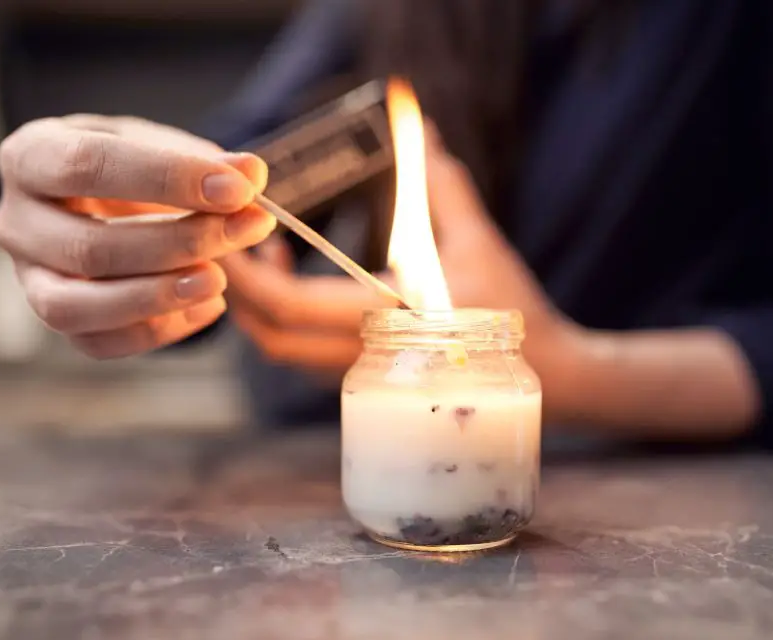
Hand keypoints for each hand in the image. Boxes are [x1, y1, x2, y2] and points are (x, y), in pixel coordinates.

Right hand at [0, 115, 276, 357]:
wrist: (109, 203)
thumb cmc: (133, 169)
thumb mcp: (165, 148)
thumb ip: (206, 161)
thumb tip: (251, 174)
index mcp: (30, 156)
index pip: (86, 165)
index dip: (166, 177)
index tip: (236, 187)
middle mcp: (15, 222)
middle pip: (87, 247)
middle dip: (179, 243)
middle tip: (249, 229)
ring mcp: (28, 279)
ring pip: (75, 308)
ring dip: (156, 299)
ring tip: (219, 280)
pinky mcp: (59, 322)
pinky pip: (99, 342)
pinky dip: (160, 330)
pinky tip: (209, 305)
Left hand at [223, 124, 572, 381]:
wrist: (544, 371)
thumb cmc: (512, 310)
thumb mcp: (475, 241)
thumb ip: (441, 186)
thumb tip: (422, 131)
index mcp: (383, 322)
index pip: (288, 308)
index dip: (248, 274)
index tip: (230, 231)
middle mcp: (362, 356)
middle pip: (271, 338)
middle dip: (239, 293)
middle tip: (229, 241)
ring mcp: (362, 373)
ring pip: (284, 351)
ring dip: (260, 307)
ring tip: (263, 253)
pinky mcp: (367, 374)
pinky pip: (303, 354)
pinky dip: (284, 319)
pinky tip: (295, 277)